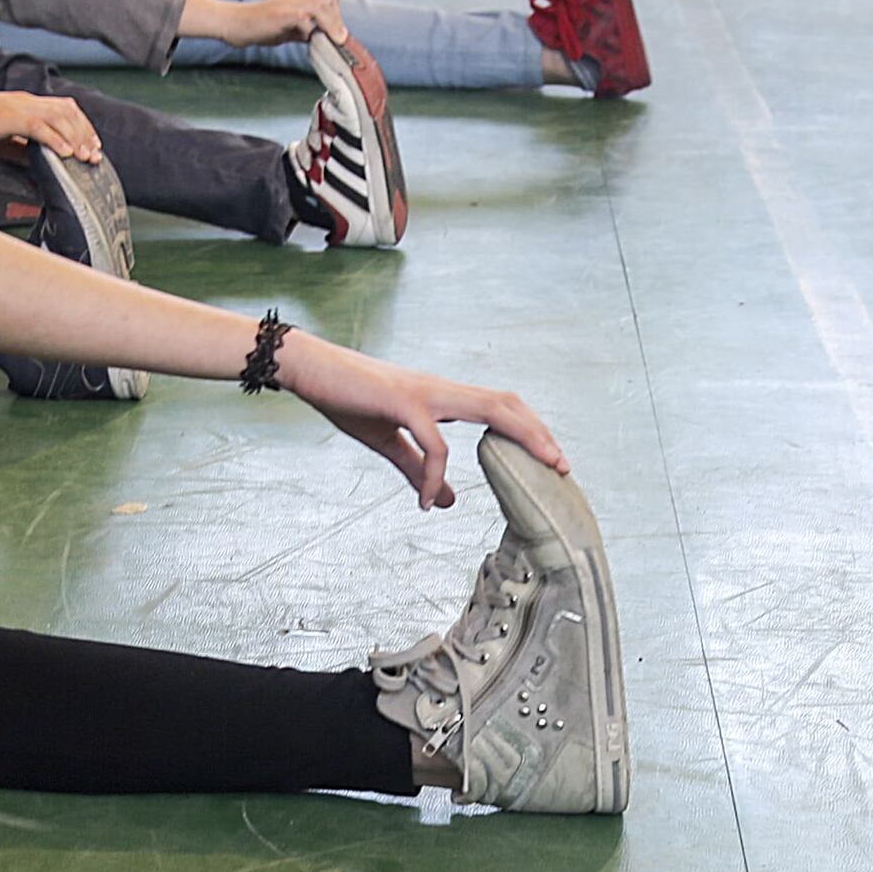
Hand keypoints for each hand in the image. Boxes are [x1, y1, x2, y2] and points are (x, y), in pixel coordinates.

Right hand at [0, 86, 105, 167]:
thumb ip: (20, 150)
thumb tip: (39, 163)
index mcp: (24, 105)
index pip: (63, 110)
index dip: (82, 128)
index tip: (91, 147)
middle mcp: (25, 101)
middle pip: (68, 111)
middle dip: (86, 133)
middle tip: (95, 155)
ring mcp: (17, 106)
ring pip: (59, 117)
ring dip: (76, 137)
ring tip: (84, 156)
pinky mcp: (7, 116)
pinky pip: (38, 126)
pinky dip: (55, 139)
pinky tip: (64, 152)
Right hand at [212, 0, 347, 50]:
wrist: (232, 23)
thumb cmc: (256, 27)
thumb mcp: (284, 31)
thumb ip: (301, 32)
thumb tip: (318, 38)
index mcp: (298, 4)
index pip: (327, 2)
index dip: (336, 17)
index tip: (340, 36)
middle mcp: (295, 1)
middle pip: (327, 2)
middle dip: (337, 21)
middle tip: (341, 40)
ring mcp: (288, 5)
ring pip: (319, 6)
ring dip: (330, 23)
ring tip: (337, 39)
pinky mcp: (280, 13)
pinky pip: (302, 18)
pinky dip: (310, 28)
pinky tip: (312, 39)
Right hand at [274, 329, 568, 509]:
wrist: (309, 369)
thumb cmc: (347, 399)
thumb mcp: (388, 443)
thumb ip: (418, 471)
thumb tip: (448, 502)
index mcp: (442, 396)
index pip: (501, 407)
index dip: (530, 430)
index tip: (551, 460)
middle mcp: (442, 389)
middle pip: (507, 404)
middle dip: (540, 433)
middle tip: (563, 467)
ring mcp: (425, 393)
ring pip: (490, 409)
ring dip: (520, 438)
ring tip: (539, 471)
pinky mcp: (402, 403)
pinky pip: (433, 443)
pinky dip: (436, 474)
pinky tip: (430, 500)